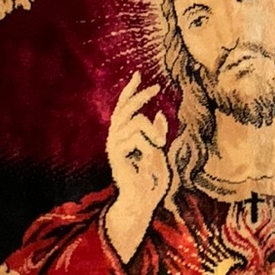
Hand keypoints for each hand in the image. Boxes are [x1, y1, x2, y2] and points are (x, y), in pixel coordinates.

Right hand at [104, 72, 169, 262]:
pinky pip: (136, 138)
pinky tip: (148, 156)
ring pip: (136, 122)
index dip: (131, 91)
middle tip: (155, 88)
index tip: (138, 74)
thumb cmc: (152, 178)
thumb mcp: (159, 150)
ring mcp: (115, 145)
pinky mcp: (116, 154)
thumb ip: (157, 133)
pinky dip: (148, 144)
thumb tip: (158, 113)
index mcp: (125, 135)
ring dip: (152, 132)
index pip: (125, 107)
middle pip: (126, 108)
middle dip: (140, 95)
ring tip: (160, 145)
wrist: (143, 200)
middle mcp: (116, 137)